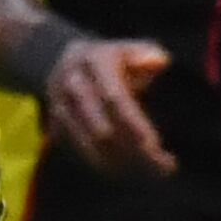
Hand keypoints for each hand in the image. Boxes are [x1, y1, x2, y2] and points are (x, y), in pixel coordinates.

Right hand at [40, 37, 175, 177]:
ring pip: (89, 146)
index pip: (113, 98)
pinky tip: (131, 171)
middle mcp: (72, 86)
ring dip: (122, 164)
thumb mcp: (131, 48)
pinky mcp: (55, 128)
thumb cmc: (111, 59)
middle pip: (100, 129)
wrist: (61, 61)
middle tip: (165, 166)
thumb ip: (148, 53)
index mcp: (94, 62)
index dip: (134, 123)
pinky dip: (107, 166)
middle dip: (133, 152)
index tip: (155, 144)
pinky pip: (80, 153)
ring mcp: (60, 108)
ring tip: (154, 172)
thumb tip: (157, 62)